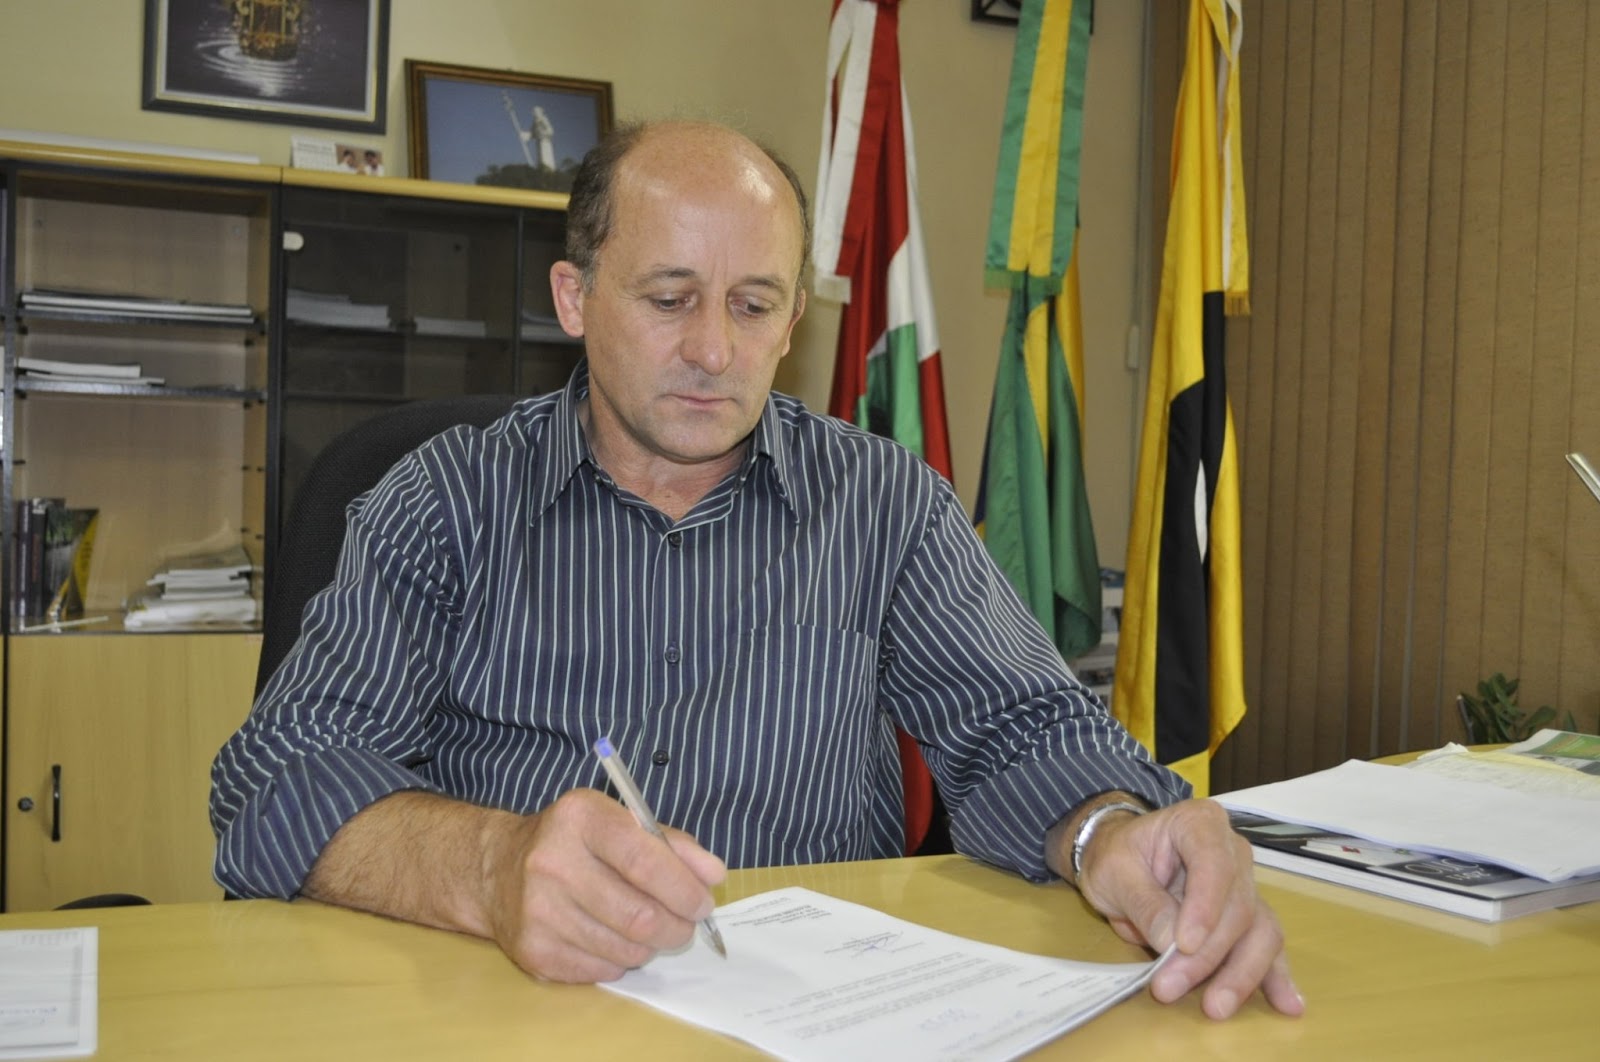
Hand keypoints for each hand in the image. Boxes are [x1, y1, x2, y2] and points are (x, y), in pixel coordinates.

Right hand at [482, 788, 725, 981]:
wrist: (496, 870)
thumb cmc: (575, 844)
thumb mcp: (620, 823)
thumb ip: (672, 845)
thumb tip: (713, 875)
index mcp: (580, 818)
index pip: (644, 860)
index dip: (684, 888)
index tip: (703, 902)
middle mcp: (552, 862)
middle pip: (640, 915)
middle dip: (677, 927)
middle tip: (684, 924)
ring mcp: (538, 910)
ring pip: (626, 948)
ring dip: (650, 945)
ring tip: (646, 928)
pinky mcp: (533, 951)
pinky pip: (603, 970)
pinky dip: (621, 960)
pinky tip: (611, 938)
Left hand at [1062, 797, 1303, 1019]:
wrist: (1121, 859)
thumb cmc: (1116, 856)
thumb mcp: (1113, 872)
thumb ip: (1144, 903)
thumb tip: (1172, 944)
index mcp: (1200, 824)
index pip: (1215, 864)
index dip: (1205, 907)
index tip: (1185, 945)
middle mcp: (1234, 852)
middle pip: (1237, 908)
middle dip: (1208, 955)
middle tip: (1169, 987)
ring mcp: (1246, 886)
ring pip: (1260, 932)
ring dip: (1240, 974)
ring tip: (1216, 1007)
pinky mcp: (1249, 919)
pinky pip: (1267, 947)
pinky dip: (1275, 977)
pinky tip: (1288, 1005)